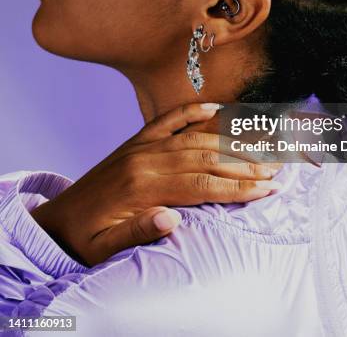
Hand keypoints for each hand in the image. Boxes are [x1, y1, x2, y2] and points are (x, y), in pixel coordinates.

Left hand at [30, 102, 281, 266]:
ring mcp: (143, 145)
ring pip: (196, 138)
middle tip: (279, 165)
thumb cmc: (84, 237)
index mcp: (143, 188)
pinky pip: (169, 119)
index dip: (239, 186)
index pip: (203, 184)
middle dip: (246, 163)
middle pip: (207, 158)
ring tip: (261, 143)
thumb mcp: (104, 247)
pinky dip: (194, 111)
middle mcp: (147, 160)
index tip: (270, 187)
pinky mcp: (138, 140)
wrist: (58, 217)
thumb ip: (138, 232)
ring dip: (231, 140)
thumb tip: (173, 221)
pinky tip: (217, 108)